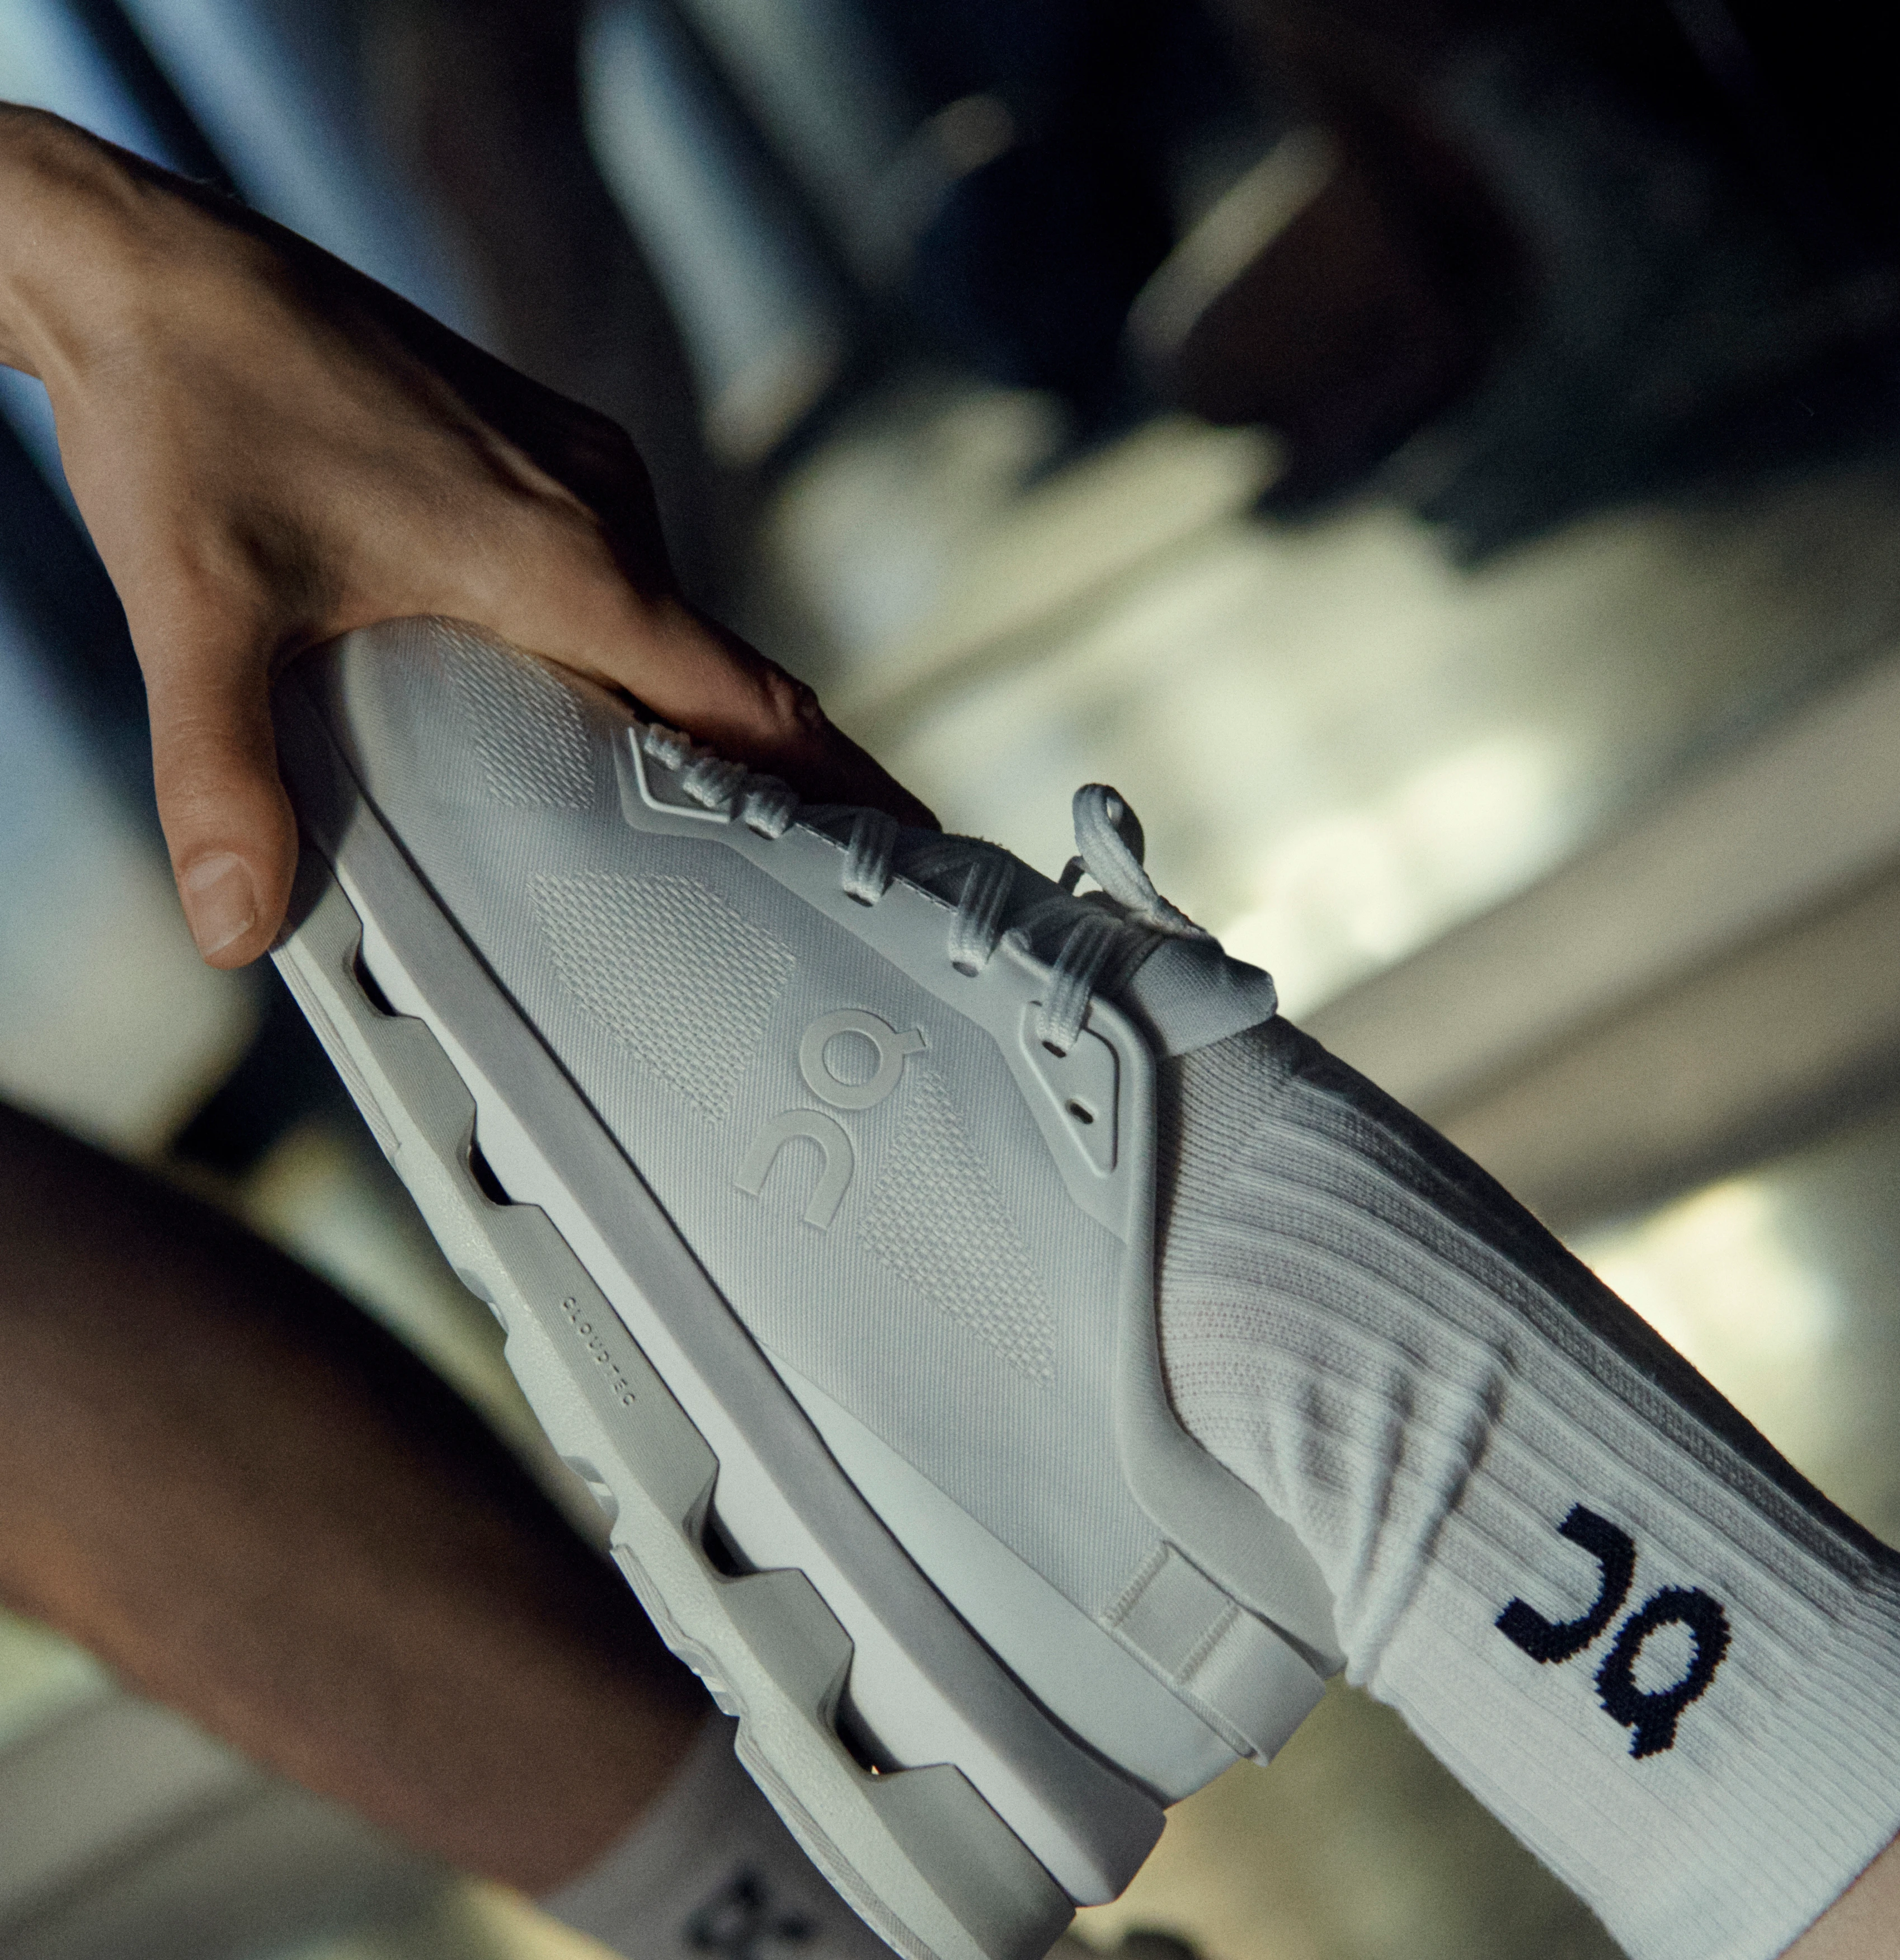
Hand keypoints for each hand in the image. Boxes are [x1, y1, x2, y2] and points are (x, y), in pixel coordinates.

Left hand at [0, 108, 929, 968]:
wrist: (145, 263)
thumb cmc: (186, 402)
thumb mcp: (198, 615)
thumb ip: (223, 778)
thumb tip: (236, 918)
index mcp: (563, 556)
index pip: (750, 700)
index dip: (844, 788)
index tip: (915, 851)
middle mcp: (593, 506)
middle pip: (726, 678)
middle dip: (775, 788)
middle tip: (812, 895)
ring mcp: (570, 469)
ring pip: (670, 630)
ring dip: (691, 724)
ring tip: (705, 833)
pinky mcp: (530, 452)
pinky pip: (623, 580)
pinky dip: (634, 658)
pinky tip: (588, 715)